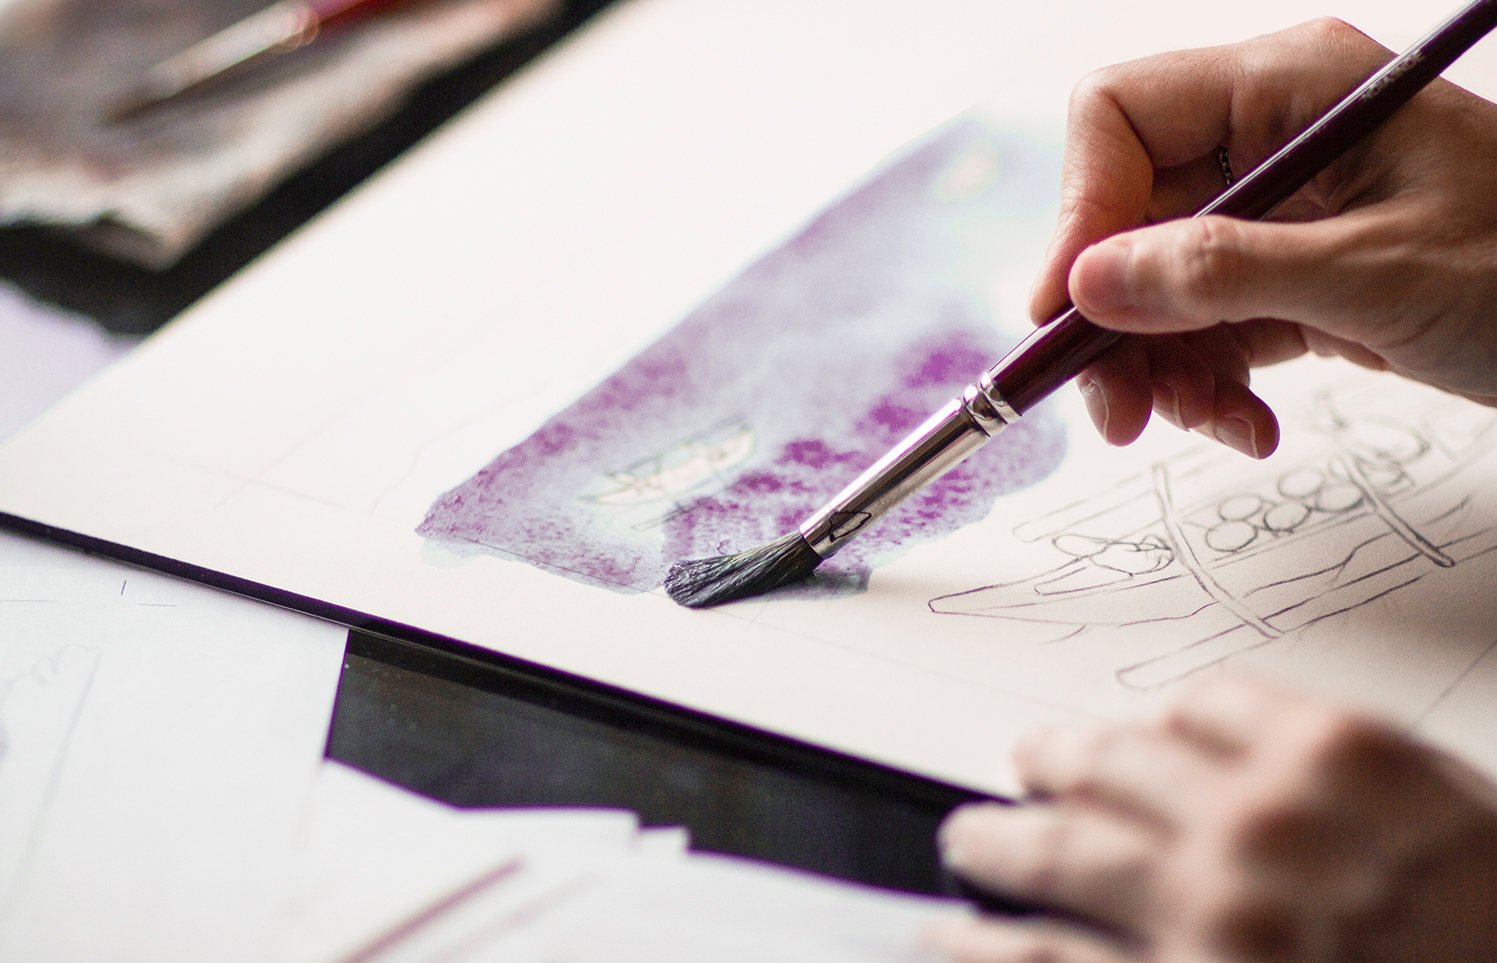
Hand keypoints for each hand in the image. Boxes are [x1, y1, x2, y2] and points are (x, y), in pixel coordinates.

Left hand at [934, 676, 1496, 962]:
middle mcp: (1259, 825)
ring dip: (995, 842)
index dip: (1158, 725)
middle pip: (1112, 765)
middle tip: (1024, 763)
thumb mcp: (1454, 818)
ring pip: (1056, 853)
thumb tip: (1249, 762)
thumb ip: (1346, 781)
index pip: (1208, 708)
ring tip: (967, 840)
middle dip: (1054, 762)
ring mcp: (1206, 913)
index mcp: (1339, 762)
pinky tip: (949, 936)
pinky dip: (980, 946)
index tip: (1136, 736)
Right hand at [1032, 19, 1496, 457]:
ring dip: (1156, 365)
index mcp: (1291, 89)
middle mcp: (1270, 139)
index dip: (1079, 211)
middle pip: (1123, 216)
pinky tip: (1245, 421)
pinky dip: (1205, 381)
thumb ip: (1224, 275)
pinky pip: (1200, 324)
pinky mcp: (1287, 272)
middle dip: (1112, 320)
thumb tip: (1088, 284)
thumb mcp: (1378, 276)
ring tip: (1203, 423)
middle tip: (1115, 411)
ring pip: (1150, 283)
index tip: (1067, 311)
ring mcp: (1277, 209)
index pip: (1121, 117)